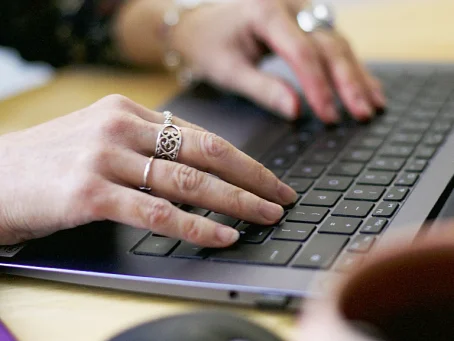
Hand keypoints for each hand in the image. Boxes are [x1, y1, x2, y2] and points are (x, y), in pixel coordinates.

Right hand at [0, 95, 295, 245]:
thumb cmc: (49, 163)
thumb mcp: (101, 141)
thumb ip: (146, 148)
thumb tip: (195, 168)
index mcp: (128, 113)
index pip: (202, 137)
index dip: (242, 160)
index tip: (269, 178)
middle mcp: (120, 128)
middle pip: (206, 154)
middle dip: (252, 178)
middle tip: (283, 197)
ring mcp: (105, 159)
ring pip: (188, 182)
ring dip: (235, 202)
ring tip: (267, 215)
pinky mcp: (89, 193)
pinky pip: (157, 212)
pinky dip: (196, 226)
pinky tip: (223, 236)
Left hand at [172, 0, 385, 121]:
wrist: (198, 23)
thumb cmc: (209, 45)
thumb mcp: (228, 70)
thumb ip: (263, 89)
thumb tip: (296, 111)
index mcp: (264, 11)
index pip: (301, 51)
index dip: (318, 86)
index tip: (328, 115)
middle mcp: (289, 5)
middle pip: (328, 43)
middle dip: (348, 81)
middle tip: (362, 113)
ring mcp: (301, 10)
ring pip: (337, 42)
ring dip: (357, 75)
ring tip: (373, 104)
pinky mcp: (305, 21)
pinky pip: (333, 43)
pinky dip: (350, 67)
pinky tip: (366, 85)